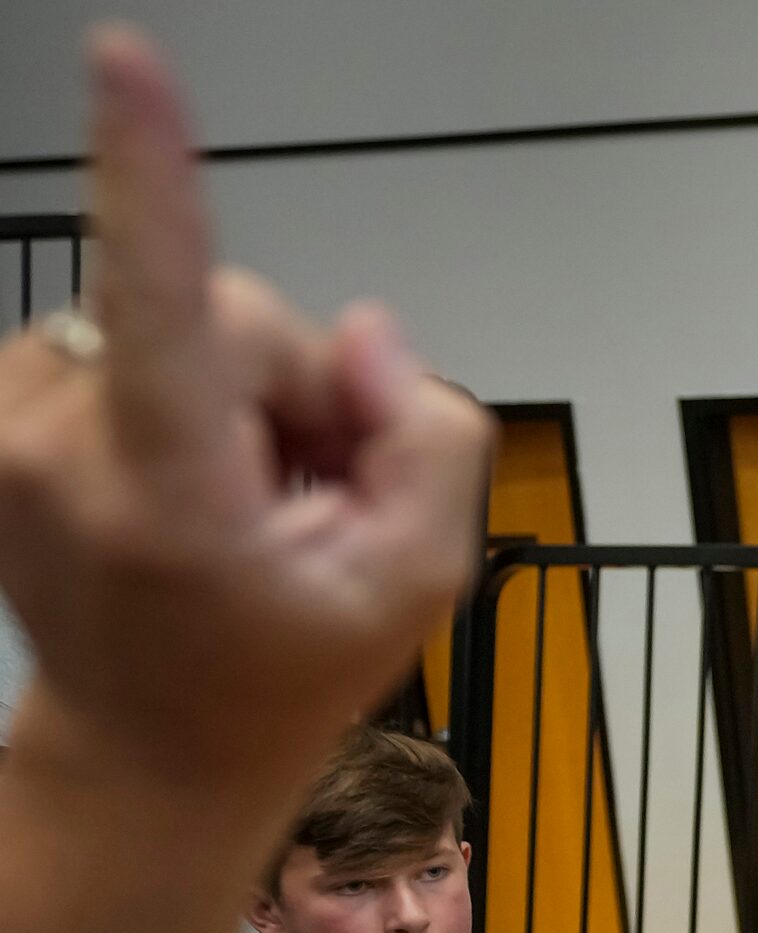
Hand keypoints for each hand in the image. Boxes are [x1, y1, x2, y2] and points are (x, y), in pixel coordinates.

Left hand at [0, 29, 489, 786]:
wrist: (150, 753)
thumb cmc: (290, 670)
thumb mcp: (423, 584)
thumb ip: (430, 442)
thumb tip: (368, 343)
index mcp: (171, 499)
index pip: (171, 309)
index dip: (156, 176)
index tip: (126, 59)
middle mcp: (63, 451)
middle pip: (229, 314)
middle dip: (290, 384)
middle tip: (306, 500)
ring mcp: (9, 431)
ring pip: (173, 322)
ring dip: (227, 393)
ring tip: (239, 504)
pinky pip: (116, 337)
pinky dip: (164, 394)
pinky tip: (184, 484)